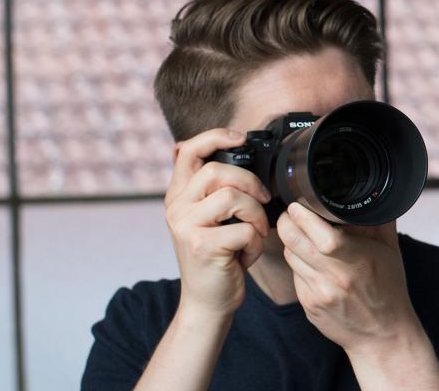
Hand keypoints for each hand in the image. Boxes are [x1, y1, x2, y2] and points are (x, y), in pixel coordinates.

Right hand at [164, 129, 272, 319]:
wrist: (208, 301)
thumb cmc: (219, 257)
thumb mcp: (211, 219)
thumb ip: (214, 190)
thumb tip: (231, 149)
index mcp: (178, 196)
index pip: (188, 151)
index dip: (214, 137)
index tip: (239, 138)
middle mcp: (176, 208)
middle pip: (218, 171)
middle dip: (250, 183)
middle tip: (262, 201)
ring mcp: (186, 226)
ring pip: (233, 197)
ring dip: (257, 216)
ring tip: (254, 233)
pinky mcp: (202, 246)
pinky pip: (244, 230)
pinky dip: (256, 243)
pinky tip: (246, 255)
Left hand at [275, 202, 424, 354]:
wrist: (382, 334)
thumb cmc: (389, 289)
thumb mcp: (391, 251)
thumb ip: (380, 220)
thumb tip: (372, 193)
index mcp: (358, 261)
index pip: (323, 236)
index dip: (303, 217)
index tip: (299, 205)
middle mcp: (335, 278)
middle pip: (294, 242)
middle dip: (286, 222)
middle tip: (291, 213)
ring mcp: (318, 293)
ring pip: (290, 255)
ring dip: (291, 240)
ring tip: (301, 234)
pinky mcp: (308, 304)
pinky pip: (294, 274)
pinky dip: (298, 262)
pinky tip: (311, 260)